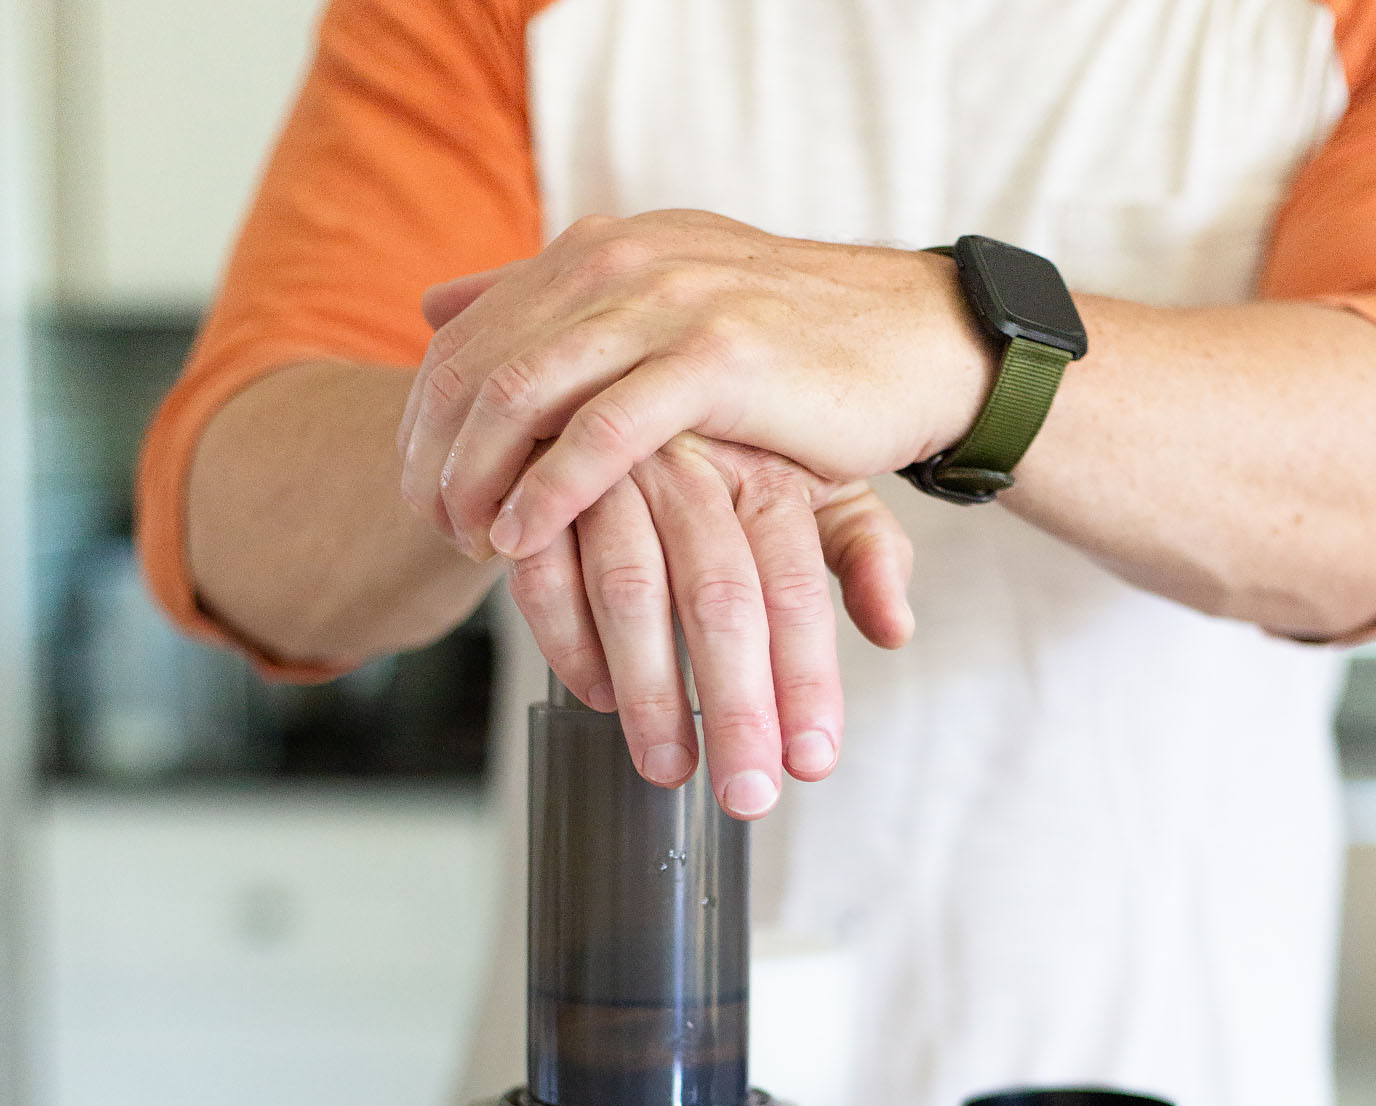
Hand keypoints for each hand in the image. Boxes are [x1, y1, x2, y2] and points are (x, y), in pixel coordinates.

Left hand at [396, 210, 992, 562]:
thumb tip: (435, 305)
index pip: (467, 334)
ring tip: (463, 540)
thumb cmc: (790, 350)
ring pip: (523, 391)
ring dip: (476, 476)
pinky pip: (604, 430)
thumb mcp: (659, 309)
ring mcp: (668, 305)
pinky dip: (549, 488)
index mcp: (599, 252)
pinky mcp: (718, 359)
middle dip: (434, 455)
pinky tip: (521, 537)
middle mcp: (620, 264)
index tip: (417, 489)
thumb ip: (549, 307)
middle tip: (426, 527)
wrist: (914, 342)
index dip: (424, 419)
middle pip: (477, 363)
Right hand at [509, 432, 912, 817]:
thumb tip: (896, 630)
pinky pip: (546, 578)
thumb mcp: (810, 484)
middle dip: (736, 708)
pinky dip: (569, 645)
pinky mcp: (535, 496)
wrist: (604, 391)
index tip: (812, 759)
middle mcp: (690, 470)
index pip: (795, 587)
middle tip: (748, 794)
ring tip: (671, 770)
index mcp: (764, 472)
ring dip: (650, 692)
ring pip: (629, 592)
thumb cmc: (722, 450)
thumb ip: (861, 552)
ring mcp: (608, 480)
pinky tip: (599, 700)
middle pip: (719, 599)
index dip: (806, 679)